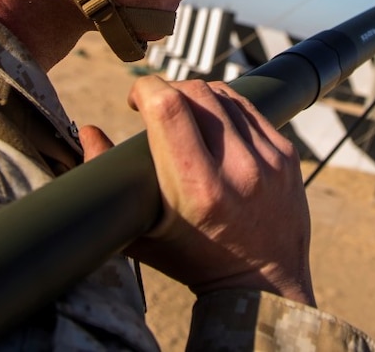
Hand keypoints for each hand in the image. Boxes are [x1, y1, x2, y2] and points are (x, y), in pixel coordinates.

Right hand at [80, 75, 314, 305]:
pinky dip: (225, 107)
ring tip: (183, 115)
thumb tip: (88, 131)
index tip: (135, 99)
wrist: (264, 284)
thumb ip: (108, 181)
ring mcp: (268, 160)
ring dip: (197, 96)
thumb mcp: (143, 232)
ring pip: (224, 95)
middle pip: (196, 93)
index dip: (145, 89)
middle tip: (155, 108)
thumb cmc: (193, 261)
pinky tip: (212, 121)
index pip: (168, 107)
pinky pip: (250, 108)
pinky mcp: (286, 154)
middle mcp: (238, 170)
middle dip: (168, 90)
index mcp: (198, 190)